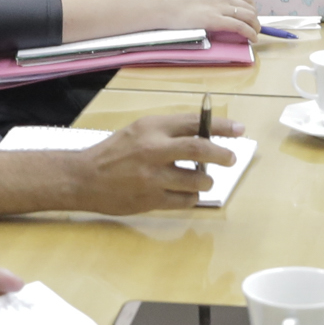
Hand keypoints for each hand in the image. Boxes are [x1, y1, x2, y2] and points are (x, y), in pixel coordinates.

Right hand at [71, 112, 244, 211]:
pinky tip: (185, 194)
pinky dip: (191, 198)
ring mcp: (153, 177)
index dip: (221, 127)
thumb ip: (168, 131)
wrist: (84, 178)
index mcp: (151, 127)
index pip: (194, 123)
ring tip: (202, 180)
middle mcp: (153, 149)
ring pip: (197, 180)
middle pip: (201, 150)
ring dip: (206, 181)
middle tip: (230, 158)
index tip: (239, 130)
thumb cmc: (114, 153)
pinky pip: (185, 201)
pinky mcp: (151, 200)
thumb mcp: (139, 131)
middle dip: (222, 155)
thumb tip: (206, 135)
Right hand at [154, 0, 258, 39]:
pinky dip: (250, 33)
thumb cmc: (174, 2)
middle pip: (248, 6)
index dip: (250, 6)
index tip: (251, 12)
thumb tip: (214, 8)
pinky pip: (240, 27)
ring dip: (255, 26)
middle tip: (255, 26)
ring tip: (255, 34)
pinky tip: (252, 38)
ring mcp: (221, 7)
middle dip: (255, 18)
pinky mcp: (217, 20)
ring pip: (248, 16)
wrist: (164, 6)